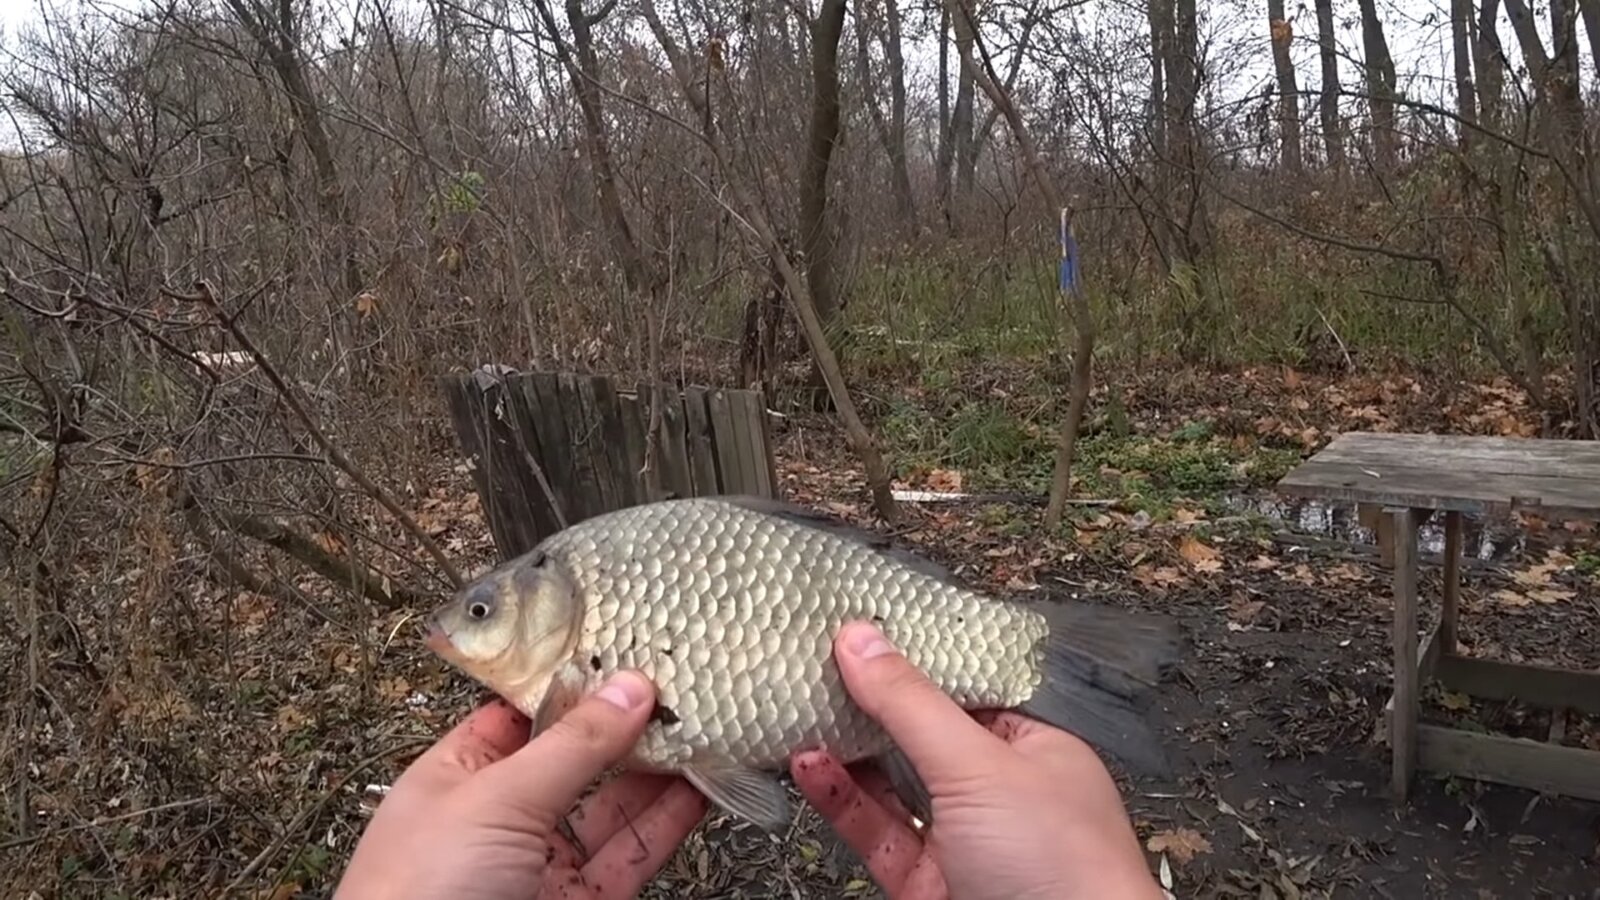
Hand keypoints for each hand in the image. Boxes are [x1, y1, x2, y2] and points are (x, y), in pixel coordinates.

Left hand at [335, 671, 707, 899]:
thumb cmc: (416, 896)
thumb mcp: (495, 798)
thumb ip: (571, 744)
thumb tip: (626, 688)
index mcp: (458, 776)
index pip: (524, 713)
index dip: (574, 683)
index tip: (625, 652)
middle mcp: (501, 817)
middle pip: (576, 757)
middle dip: (626, 724)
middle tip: (678, 684)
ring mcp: (542, 864)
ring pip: (612, 805)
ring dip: (658, 769)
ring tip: (703, 726)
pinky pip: (631, 853)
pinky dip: (669, 821)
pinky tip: (699, 788)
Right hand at [790, 622, 1163, 899]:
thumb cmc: (1065, 872)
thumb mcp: (980, 767)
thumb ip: (914, 705)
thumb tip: (863, 639)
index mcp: (1036, 748)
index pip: (966, 687)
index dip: (913, 658)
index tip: (860, 629)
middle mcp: (1000, 792)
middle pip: (922, 735)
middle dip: (870, 704)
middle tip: (813, 662)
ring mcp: (962, 841)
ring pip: (892, 785)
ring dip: (845, 751)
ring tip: (799, 709)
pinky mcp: (927, 883)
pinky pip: (876, 831)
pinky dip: (840, 800)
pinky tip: (810, 767)